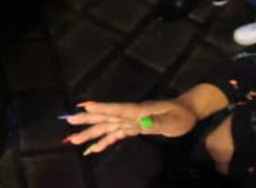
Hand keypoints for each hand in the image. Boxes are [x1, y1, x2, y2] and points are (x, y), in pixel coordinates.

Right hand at [63, 99, 198, 154]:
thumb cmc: (181, 116)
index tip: (85, 106)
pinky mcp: (133, 127)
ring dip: (90, 132)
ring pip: (107, 126)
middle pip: (106, 117)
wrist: (187, 111)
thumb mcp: (174, 122)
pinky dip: (104, 140)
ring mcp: (131, 121)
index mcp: (140, 111)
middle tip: (68, 120)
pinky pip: (116, 134)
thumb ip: (157, 123)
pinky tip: (93, 148)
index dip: (103, 108)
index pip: (119, 109)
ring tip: (73, 139)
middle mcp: (131, 114)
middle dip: (87, 119)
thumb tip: (141, 124)